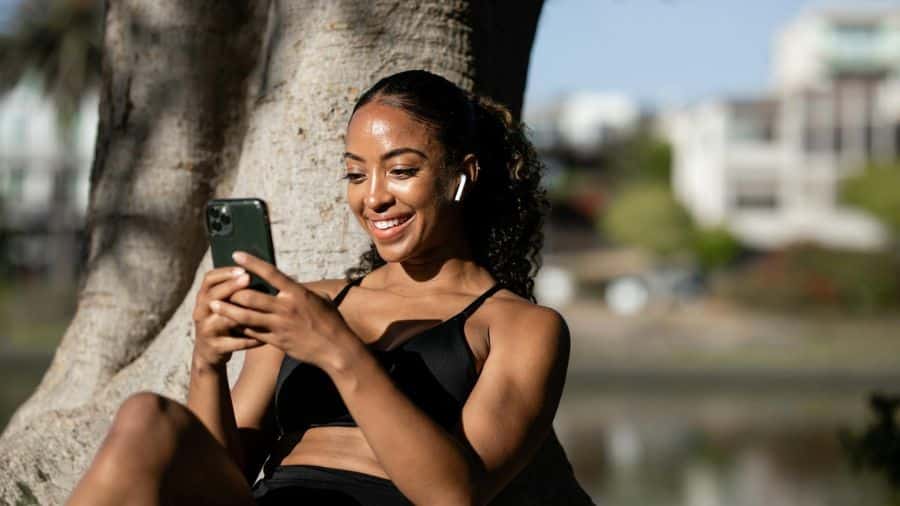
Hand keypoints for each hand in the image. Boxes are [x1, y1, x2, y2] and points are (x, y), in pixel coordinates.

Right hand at [192, 266, 265, 367]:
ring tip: (261, 308)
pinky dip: (252, 339)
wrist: (208, 353)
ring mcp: (206, 331)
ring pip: (224, 319)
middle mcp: (200, 312)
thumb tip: (259, 272)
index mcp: (203, 298)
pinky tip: (266, 336)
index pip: (209, 279)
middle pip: (213, 296)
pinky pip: (236, 343)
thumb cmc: (222, 322)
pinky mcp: (215, 347)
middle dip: (230, 286)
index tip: (242, 268)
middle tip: (248, 278)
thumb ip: (234, 291)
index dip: (224, 273)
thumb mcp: (222, 304)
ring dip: (242, 313)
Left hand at [207, 251, 355, 367]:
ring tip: (213, 305)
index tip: (237, 255)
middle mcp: (285, 307)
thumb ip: (303, 291)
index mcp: (297, 293)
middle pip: (250, 296)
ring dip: (227, 310)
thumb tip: (293, 284)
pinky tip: (229, 325)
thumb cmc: (332, 322)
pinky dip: (240, 328)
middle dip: (233, 291)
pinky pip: (252, 333)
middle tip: (222, 287)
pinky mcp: (276, 341)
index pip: (270, 273)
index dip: (252, 263)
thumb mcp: (321, 300)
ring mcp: (279, 326)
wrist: (336, 349)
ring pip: (245, 316)